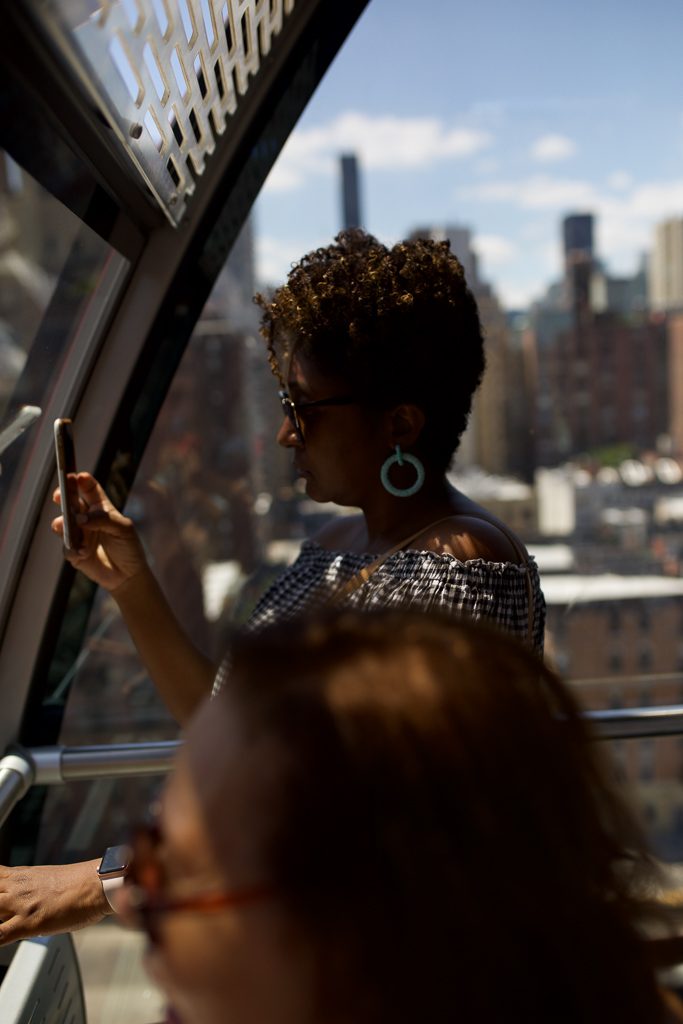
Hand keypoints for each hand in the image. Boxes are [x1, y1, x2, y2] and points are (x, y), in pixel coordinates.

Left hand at [0, 859, 109, 944]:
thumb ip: (31, 888)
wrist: (97, 884)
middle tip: (5, 913)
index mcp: (20, 876)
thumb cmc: (81, 883)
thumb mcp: (48, 877)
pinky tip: (1, 940)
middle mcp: (16, 888)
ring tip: (7, 923)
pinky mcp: (27, 923)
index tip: (0, 893)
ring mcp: (20, 905)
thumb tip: (28, 900)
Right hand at [52, 472, 148, 592]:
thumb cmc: (129, 547)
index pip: (89, 488)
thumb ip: (103, 520)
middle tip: (60, 494)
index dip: (82, 480)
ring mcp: (78, 534)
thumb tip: (80, 519)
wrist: (128, 575)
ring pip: (61, 523)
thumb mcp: (123, 529)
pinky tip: (84, 552)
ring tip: (70, 526)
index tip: (78, 476)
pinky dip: (73, 548)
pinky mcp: (73, 551)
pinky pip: (66, 546)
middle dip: (62, 495)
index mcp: (101, 507)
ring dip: (63, 523)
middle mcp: (87, 518)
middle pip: (70, 501)